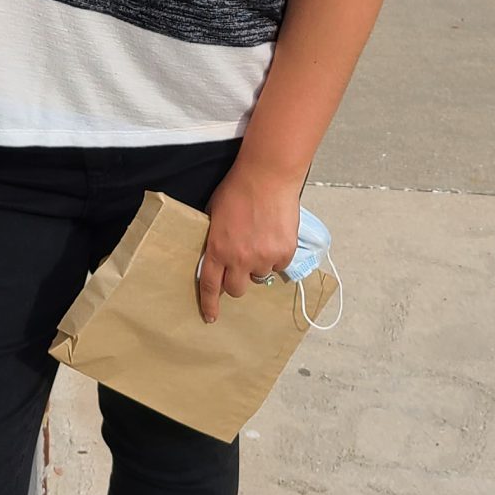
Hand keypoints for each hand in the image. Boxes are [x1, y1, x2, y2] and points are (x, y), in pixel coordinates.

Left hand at [196, 164, 301, 324]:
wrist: (267, 177)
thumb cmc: (237, 189)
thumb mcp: (214, 214)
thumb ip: (215, 238)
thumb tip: (218, 252)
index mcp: (218, 249)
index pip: (210, 285)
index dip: (210, 304)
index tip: (211, 316)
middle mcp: (240, 259)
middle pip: (237, 289)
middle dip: (237, 281)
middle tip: (241, 265)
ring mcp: (264, 258)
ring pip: (260, 275)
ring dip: (258, 264)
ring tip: (260, 238)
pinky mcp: (284, 253)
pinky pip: (279, 265)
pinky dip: (276, 255)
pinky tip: (273, 235)